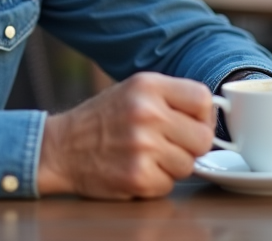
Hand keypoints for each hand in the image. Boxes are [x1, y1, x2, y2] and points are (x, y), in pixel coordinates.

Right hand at [37, 72, 215, 198]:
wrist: (61, 148)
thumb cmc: (102, 120)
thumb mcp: (133, 91)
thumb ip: (170, 98)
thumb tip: (211, 116)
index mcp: (148, 86)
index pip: (203, 99)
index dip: (202, 116)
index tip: (191, 123)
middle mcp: (147, 113)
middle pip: (203, 138)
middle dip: (190, 145)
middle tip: (169, 144)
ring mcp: (143, 146)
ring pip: (188, 164)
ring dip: (171, 166)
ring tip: (147, 156)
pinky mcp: (137, 176)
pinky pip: (169, 185)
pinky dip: (156, 182)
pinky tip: (136, 170)